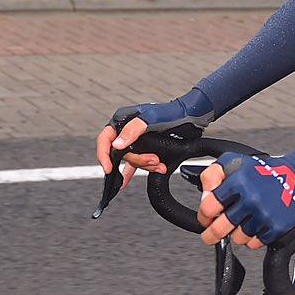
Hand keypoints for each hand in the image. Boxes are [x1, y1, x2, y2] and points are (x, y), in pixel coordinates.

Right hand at [96, 92, 212, 188]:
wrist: (191, 118)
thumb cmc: (171, 113)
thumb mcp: (150, 119)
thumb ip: (132, 131)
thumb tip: (117, 146)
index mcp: (123, 120)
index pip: (105, 139)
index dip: (103, 154)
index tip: (108, 169)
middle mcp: (127, 131)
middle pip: (121, 154)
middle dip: (138, 160)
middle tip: (153, 160)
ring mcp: (136, 141)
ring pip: (132, 160)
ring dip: (145, 165)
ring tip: (159, 164)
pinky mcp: (146, 148)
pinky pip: (135, 164)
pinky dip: (135, 171)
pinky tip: (126, 181)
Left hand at [198, 154, 294, 247]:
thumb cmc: (263, 171)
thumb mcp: (233, 162)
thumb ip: (212, 176)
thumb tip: (204, 199)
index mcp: (238, 182)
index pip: (209, 208)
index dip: (204, 216)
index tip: (206, 218)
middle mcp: (251, 199)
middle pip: (220, 229)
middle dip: (211, 234)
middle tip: (210, 235)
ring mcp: (264, 214)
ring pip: (237, 238)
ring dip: (236, 234)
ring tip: (241, 223)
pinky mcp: (277, 227)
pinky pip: (255, 243)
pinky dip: (252, 239)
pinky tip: (255, 226)